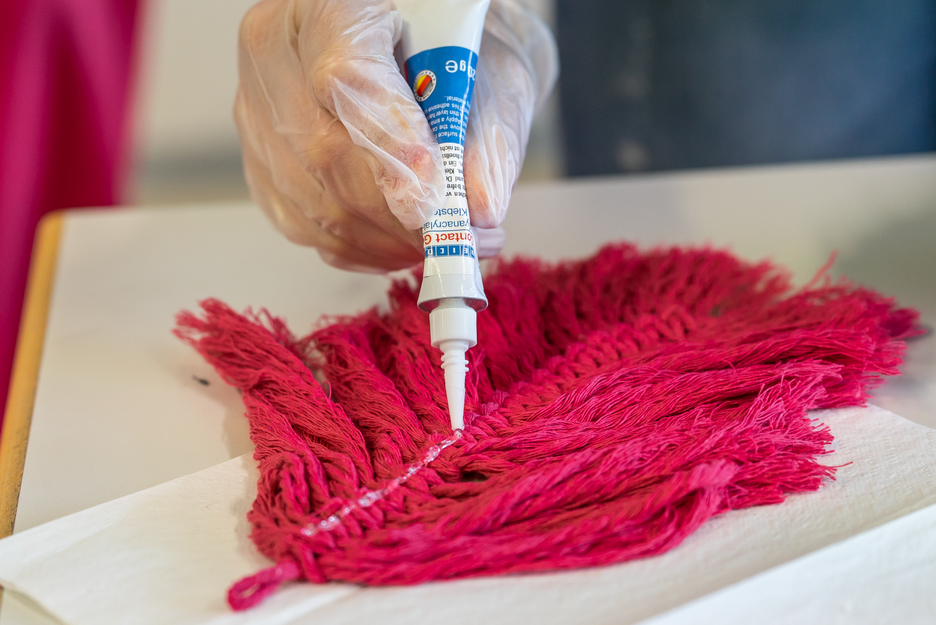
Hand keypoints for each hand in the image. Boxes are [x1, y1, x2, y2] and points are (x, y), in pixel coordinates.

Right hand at [235, 0, 557, 270]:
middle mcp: (278, 53)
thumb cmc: (452, 48)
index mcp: (331, 6)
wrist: (424, 44)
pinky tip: (394, 243)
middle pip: (323, 152)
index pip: (348, 80)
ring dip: (379, 239)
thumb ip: (487, 136)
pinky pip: (299, 223)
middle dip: (394, 214)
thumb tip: (479, 210)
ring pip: (310, 199)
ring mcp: (259, 108)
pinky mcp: (260, 158)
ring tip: (434, 244)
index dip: (390, 149)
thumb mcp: (489, 74)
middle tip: (452, 240)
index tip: (431, 201)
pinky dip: (355, 246)